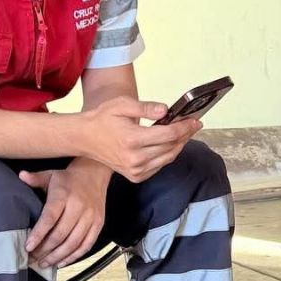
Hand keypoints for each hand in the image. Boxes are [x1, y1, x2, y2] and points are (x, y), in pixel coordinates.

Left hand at [20, 160, 109, 268]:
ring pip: (73, 243)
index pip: (50, 218)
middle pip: (61, 234)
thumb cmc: (69, 178)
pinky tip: (62, 261)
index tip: (28, 246)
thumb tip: (21, 176)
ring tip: (44, 263)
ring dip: (57, 256)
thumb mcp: (50, 175)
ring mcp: (91, 217)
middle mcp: (79, 207)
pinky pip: (86, 244)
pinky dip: (74, 256)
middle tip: (33, 258)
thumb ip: (35, 178)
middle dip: (45, 250)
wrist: (95, 174)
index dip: (39, 234)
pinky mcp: (99, 224)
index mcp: (64, 195)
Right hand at [80, 96, 201, 182]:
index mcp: (132, 139)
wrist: (85, 138)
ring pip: (168, 158)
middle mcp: (135, 158)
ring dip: (179, 145)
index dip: (185, 127)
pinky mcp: (135, 176)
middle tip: (194, 124)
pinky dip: (168, 155)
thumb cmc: (103, 119)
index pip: (169, 135)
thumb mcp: (122, 105)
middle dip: (185, 135)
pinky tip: (171, 143)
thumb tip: (166, 110)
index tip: (196, 121)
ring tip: (185, 132)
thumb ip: (146, 107)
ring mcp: (135, 170)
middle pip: (171, 147)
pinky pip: (160, 166)